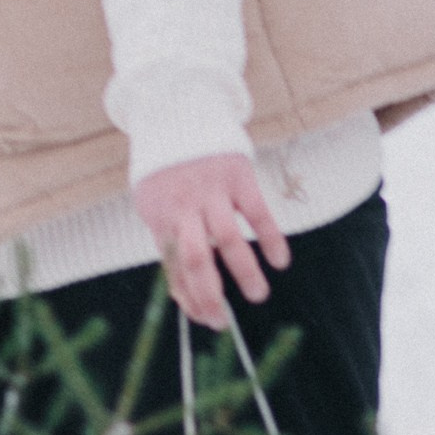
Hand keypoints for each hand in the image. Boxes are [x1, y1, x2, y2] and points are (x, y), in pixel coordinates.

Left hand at [132, 154, 290, 330]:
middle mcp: (184, 207)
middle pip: (196, 258)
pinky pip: (256, 212)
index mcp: (160, 218)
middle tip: (224, 322)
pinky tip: (280, 260)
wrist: (176, 113)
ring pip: (228, 239)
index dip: (189, 298)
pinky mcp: (236, 176)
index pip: (173, 268)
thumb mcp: (155, 204)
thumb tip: (184, 293)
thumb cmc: (166, 171)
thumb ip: (169, 241)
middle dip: (211, 294)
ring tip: (258, 296)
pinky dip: (270, 238)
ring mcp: (212, 191)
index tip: (207, 320)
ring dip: (245, 272)